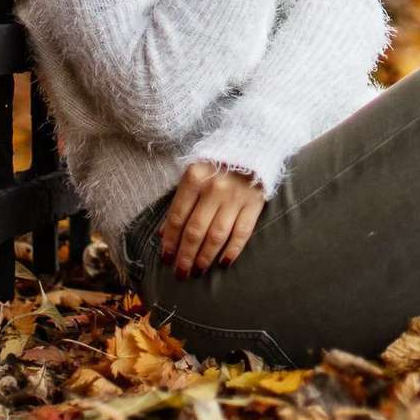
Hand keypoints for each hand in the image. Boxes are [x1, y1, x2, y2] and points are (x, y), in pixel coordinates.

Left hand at [159, 161, 266, 276]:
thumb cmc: (217, 163)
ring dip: (205, 257)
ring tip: (197, 270)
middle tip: (180, 273)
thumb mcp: (193, 175)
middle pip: (196, 230)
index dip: (170, 241)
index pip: (178, 217)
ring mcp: (236, 196)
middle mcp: (214, 188)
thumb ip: (179, 202)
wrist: (252, 146)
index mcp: (194, 178)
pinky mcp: (255, 203)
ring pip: (217, 235)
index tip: (166, 258)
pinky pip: (242, 232)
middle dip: (185, 255)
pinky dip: (232, 250)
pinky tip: (223, 262)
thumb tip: (163, 234)